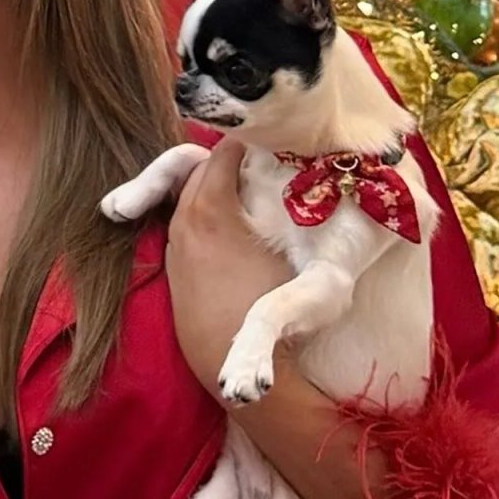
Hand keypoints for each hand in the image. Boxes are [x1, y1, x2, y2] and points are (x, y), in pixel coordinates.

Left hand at [165, 137, 290, 400]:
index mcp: (211, 208)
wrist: (226, 357)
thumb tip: (324, 173)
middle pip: (201, 165)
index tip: (281, 141)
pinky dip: (208, 208)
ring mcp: (176, 240)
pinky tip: (240, 219)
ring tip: (258, 184)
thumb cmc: (270, 308)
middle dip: (233, 157)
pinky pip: (186, 217)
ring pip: (191, 191)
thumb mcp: (301, 260)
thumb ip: (299, 209)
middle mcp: (185, 218)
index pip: (225, 149)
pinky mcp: (174, 261)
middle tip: (270, 157)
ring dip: (221, 183)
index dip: (255, 141)